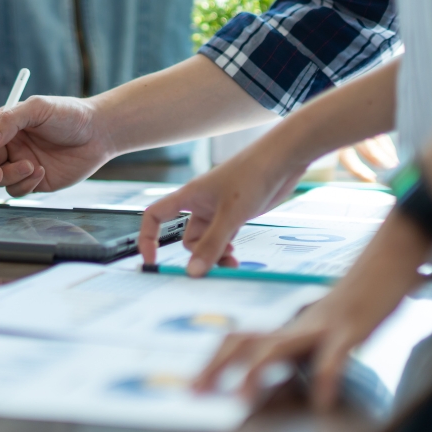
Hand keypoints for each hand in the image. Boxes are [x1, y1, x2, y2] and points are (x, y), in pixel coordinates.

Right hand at [0, 96, 114, 196]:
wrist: (99, 134)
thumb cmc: (70, 115)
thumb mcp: (39, 108)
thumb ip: (11, 120)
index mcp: (7, 124)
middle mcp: (10, 144)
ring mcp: (20, 163)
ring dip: (11, 176)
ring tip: (33, 167)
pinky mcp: (34, 181)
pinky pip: (17, 190)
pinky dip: (25, 185)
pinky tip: (42, 172)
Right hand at [138, 137, 305, 271]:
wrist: (283, 159)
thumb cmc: (253, 175)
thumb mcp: (230, 215)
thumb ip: (212, 244)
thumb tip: (193, 271)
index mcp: (189, 196)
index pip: (155, 216)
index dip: (148, 237)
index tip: (152, 259)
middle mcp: (200, 204)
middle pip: (188, 238)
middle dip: (200, 254)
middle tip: (219, 263)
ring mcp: (218, 210)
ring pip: (207, 241)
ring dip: (217, 255)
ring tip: (233, 262)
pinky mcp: (236, 214)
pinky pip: (224, 238)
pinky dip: (228, 249)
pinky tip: (237, 255)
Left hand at [193, 211, 431, 409]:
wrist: (385, 264)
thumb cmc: (352, 305)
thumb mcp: (319, 330)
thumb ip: (296, 349)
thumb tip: (271, 377)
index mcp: (285, 327)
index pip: (237, 340)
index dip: (212, 362)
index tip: (192, 387)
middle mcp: (295, 326)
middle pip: (245, 342)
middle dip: (216, 367)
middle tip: (194, 393)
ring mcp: (321, 327)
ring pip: (279, 345)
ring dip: (256, 372)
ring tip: (241, 401)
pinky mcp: (351, 330)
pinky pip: (334, 355)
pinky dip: (326, 378)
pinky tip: (322, 401)